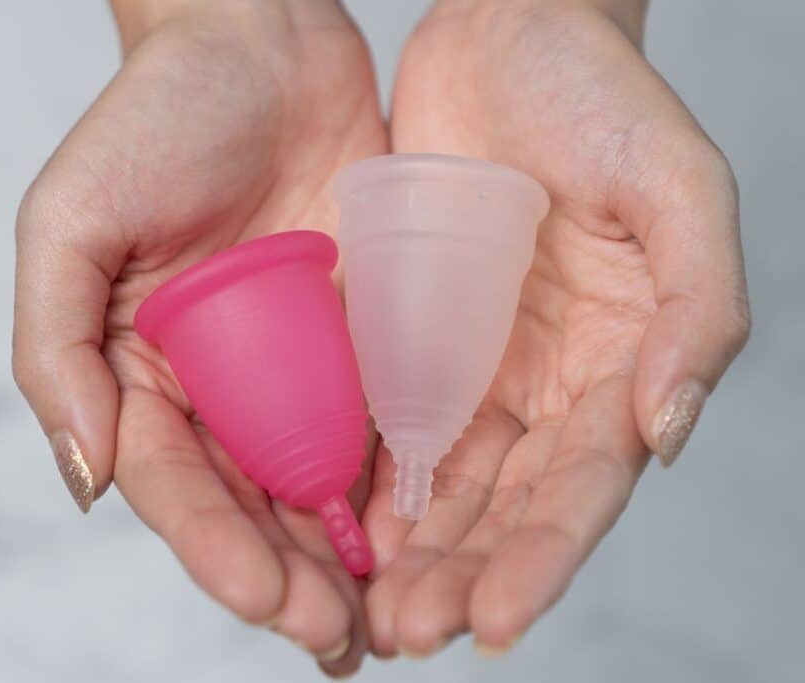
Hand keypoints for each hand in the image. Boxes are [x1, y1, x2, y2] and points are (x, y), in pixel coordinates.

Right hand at [11, 0, 386, 673]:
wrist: (260, 45)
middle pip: (249, 505)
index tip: (269, 599)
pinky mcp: (359, 338)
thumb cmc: (154, 121)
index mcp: (141, 374)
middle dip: (288, 580)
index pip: (176, 485)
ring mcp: (291, 367)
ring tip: (383, 623)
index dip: (216, 549)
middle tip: (337, 641)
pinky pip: (378, 420)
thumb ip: (54, 349)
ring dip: (344, 559)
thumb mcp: (69, 222)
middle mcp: (217, 385)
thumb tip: (84, 478)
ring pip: (316, 484)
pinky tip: (425, 535)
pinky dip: (397, 483)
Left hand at [362, 0, 749, 656]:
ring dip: (410, 552)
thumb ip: (695, 310)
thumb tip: (671, 430)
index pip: (581, 486)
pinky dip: (369, 480)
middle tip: (407, 634)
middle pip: (505, 505)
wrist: (511, 34)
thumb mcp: (678, 189)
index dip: (543, 559)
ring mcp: (476, 362)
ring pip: (444, 482)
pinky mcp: (413, 332)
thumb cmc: (603, 99)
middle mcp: (546, 380)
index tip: (494, 623)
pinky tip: (339, 526)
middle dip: (461, 576)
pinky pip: (389, 421)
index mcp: (618, 362)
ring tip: (369, 612)